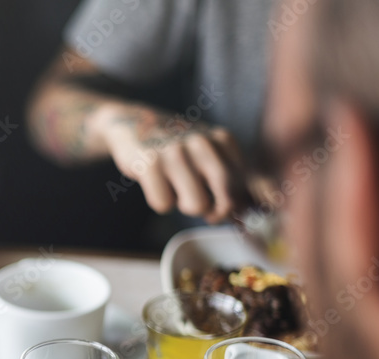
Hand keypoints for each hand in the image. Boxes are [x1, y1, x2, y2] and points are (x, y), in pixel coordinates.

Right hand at [98, 104, 244, 221]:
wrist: (133, 122)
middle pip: (227, 197)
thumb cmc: (176, 148)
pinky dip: (160, 201)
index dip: (237, 206)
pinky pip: (164, 204)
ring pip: (197, 205)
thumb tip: (245, 215)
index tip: (224, 207)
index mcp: (222, 140)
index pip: (244, 186)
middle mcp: (202, 143)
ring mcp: (175, 153)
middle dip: (217, 213)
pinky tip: (156, 184)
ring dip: (185, 206)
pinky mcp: (149, 164)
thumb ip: (230, 178)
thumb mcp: (208, 151)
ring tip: (176, 191)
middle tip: (205, 210)